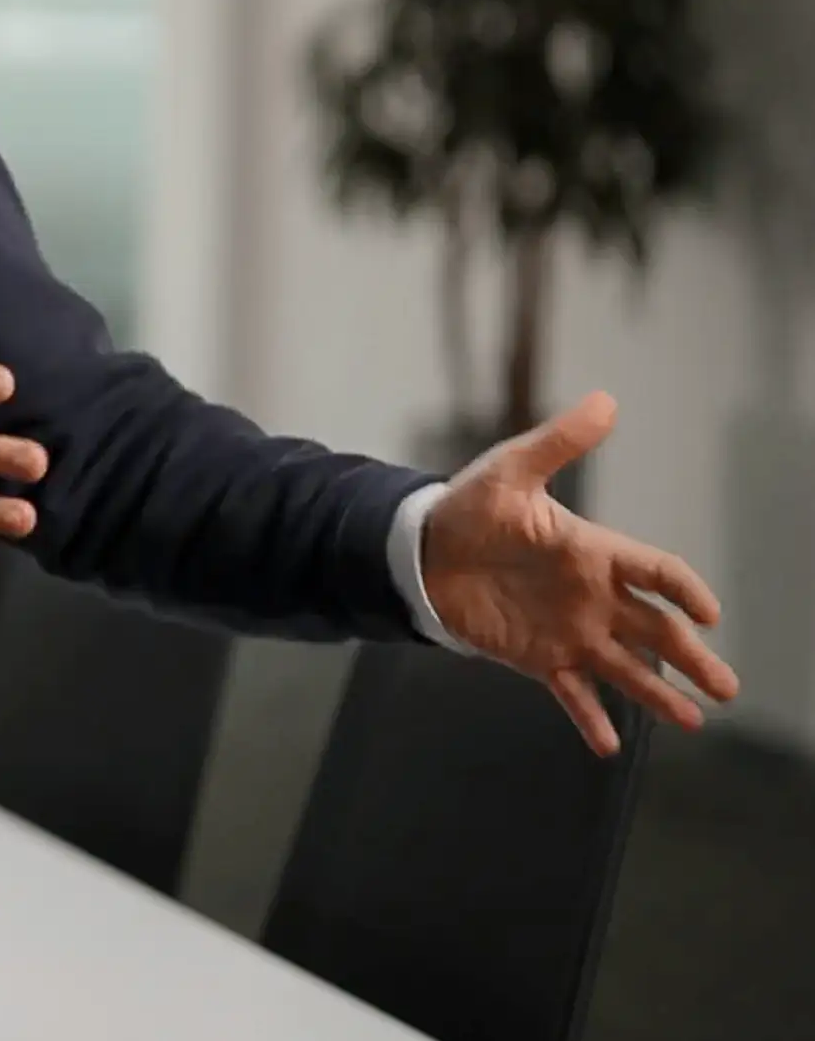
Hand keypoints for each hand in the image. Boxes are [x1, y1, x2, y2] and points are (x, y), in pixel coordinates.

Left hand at [422, 390, 739, 755]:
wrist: (420, 549)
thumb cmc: (468, 507)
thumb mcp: (510, 472)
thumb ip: (558, 444)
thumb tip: (605, 400)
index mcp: (592, 551)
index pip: (654, 572)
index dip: (683, 589)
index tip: (709, 612)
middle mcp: (591, 597)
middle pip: (655, 630)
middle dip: (692, 658)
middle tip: (726, 688)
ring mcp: (568, 631)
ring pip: (625, 667)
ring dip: (658, 694)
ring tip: (693, 720)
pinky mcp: (537, 657)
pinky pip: (570, 693)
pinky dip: (589, 718)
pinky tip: (610, 746)